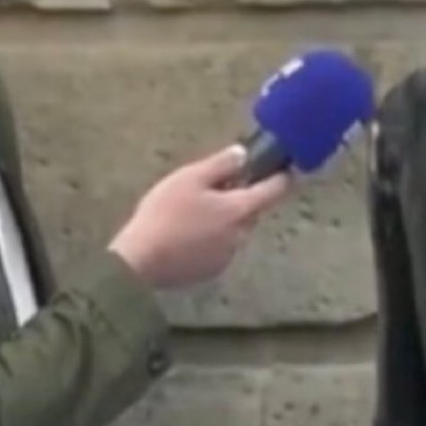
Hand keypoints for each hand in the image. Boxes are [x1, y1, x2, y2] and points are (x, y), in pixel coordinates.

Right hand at [107, 145, 290, 288]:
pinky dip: (211, 239)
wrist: (140, 262)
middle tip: (214, 188)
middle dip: (241, 198)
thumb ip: (221, 165)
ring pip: (235, 230)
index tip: (286, 169)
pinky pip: (219, 248)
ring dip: (224, 220)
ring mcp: (227, 256)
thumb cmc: (165, 214)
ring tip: (192, 213)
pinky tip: (185, 235)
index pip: (275, 190)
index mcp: (240, 210)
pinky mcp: (211, 271)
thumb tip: (244, 154)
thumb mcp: (190, 178)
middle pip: (251, 211)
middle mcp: (241, 235)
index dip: (283, 177)